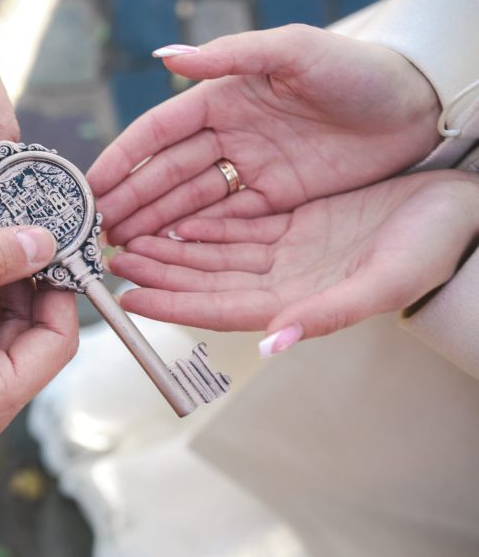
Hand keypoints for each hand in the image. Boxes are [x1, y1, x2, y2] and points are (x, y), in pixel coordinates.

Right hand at [87, 24, 441, 244]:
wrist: (416, 107)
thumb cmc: (357, 69)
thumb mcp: (294, 52)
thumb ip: (230, 56)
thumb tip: (165, 57)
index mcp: (223, 97)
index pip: (159, 132)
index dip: (123, 159)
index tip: (92, 185)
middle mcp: (228, 134)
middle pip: (167, 173)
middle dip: (130, 200)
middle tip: (98, 229)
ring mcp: (249, 168)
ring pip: (189, 201)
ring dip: (154, 223)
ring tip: (121, 248)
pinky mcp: (275, 198)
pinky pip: (225, 220)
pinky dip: (194, 236)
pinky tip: (166, 252)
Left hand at [108, 170, 478, 349]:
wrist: (461, 211)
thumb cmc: (432, 249)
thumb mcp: (383, 281)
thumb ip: (327, 315)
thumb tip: (272, 344)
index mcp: (297, 300)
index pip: (217, 307)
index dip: (172, 302)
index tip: (129, 296)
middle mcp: (284, 280)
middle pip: (205, 278)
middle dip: (158, 269)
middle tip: (113, 258)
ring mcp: (287, 251)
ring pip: (214, 251)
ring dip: (172, 245)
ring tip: (129, 237)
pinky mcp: (295, 223)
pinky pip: (237, 225)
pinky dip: (204, 223)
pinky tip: (175, 216)